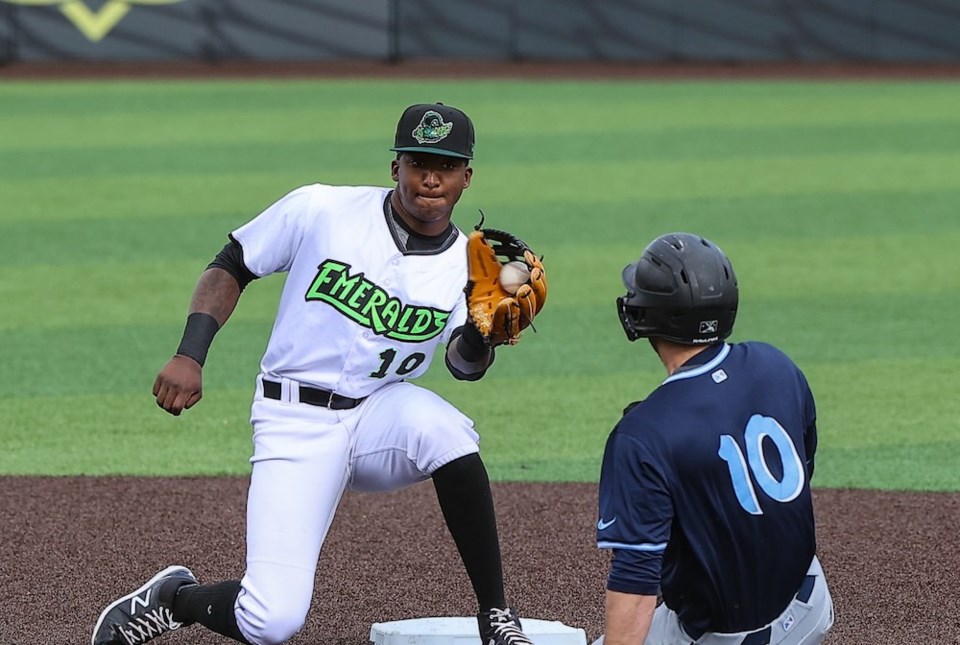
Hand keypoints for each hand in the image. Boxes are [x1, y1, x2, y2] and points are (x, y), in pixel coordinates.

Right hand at [152, 354, 202, 415]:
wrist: (188, 361)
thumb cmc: (194, 379)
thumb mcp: (198, 391)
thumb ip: (191, 402)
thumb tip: (181, 408)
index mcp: (185, 390)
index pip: (176, 407)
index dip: (176, 412)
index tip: (177, 412)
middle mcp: (175, 385)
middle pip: (166, 405)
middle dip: (169, 409)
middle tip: (172, 407)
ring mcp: (166, 381)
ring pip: (159, 400)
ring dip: (162, 404)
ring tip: (167, 401)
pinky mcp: (160, 377)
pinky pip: (154, 392)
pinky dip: (158, 395)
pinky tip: (164, 392)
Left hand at [465, 228, 546, 346]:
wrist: (471, 324)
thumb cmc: (480, 298)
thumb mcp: (478, 277)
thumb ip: (480, 259)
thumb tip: (476, 235)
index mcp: (521, 291)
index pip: (536, 278)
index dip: (535, 266)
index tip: (528, 255)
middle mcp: (523, 307)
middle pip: (538, 297)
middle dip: (538, 285)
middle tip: (534, 273)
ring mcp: (516, 322)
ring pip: (527, 313)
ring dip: (526, 300)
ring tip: (523, 289)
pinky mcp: (504, 334)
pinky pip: (509, 326)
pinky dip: (507, 315)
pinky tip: (506, 304)